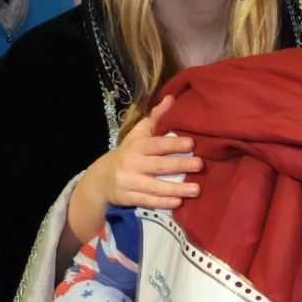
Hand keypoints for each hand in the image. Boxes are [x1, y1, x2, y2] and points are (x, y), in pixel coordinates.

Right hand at [87, 94, 203, 209]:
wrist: (101, 177)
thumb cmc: (128, 152)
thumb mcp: (138, 134)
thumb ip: (156, 118)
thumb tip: (171, 98)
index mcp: (136, 146)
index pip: (156, 145)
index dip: (173, 144)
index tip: (192, 143)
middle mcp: (131, 164)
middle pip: (158, 166)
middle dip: (180, 165)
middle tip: (200, 164)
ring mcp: (129, 182)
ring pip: (154, 187)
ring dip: (176, 189)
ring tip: (196, 189)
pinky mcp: (127, 198)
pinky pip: (147, 201)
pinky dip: (162, 203)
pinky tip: (178, 203)